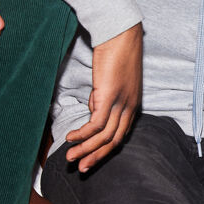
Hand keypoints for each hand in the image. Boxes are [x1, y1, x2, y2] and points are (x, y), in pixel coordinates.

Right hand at [66, 23, 142, 171]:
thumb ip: (102, 98)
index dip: (105, 149)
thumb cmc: (115, 53)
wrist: (120, 34)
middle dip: (96, 156)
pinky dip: (83, 135)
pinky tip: (71, 138)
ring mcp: (121, 103)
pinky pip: (96, 124)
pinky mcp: (109, 97)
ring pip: (104, 136)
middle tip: (81, 169)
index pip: (121, 135)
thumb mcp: (111, 81)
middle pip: (114, 141)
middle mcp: (130, 107)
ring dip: (85, 149)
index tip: (91, 159)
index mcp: (133, 105)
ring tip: (69, 157)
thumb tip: (92, 110)